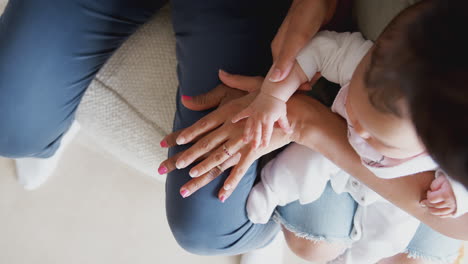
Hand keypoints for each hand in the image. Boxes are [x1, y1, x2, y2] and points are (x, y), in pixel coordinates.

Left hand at [160, 74, 295, 201]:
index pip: (198, 126)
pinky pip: (239, 170)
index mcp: (226, 113)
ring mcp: (241, 142)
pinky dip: (231, 183)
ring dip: (201, 171)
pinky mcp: (253, 152)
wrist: (293, 109)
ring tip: (186, 183)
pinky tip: (221, 195)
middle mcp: (230, 128)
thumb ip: (230, 83)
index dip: (181, 134)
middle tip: (164, 169)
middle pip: (202, 146)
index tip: (164, 142)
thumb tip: (219, 73)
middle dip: (183, 158)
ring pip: (217, 160)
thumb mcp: (248, 85)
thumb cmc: (270, 96)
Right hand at [232, 92, 291, 148]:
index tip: (263, 147)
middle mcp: (260, 117)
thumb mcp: (283, 114)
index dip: (265, 140)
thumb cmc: (279, 103)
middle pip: (257, 131)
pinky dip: (237, 117)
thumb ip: (285, 124)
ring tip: (245, 140)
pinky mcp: (250, 108)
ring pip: (249, 125)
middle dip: (255, 140)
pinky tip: (232, 121)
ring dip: (247, 133)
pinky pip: (242, 113)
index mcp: (269, 119)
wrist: (273, 91)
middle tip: (254, 148)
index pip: (267, 133)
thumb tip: (290, 132)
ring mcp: (254, 113)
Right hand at [269, 0, 336, 81]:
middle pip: (290, 72)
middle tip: (312, 86)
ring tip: (318, 78)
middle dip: (300, 81)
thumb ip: (286, 59)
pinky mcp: (308, 43)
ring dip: (309, 73)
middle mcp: (286, 49)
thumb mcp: (296, 38)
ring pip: (301, 66)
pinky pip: (310, 59)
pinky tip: (322, 68)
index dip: (288, 85)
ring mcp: (297, 46)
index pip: (279, 74)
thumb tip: (274, 80)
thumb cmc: (307, 14)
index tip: (300, 92)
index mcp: (278, 50)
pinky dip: (315, 65)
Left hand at [420, 175, 456, 217]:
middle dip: (427, 203)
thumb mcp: (442, 179)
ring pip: (438, 213)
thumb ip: (434, 185)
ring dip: (431, 210)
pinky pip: (445, 215)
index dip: (428, 195)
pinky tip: (435, 210)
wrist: (466, 184)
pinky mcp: (456, 212)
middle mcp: (451, 203)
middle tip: (423, 201)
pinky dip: (438, 214)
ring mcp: (454, 209)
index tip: (429, 191)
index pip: (431, 199)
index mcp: (447, 195)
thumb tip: (431, 192)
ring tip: (428, 206)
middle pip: (434, 206)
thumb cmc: (452, 181)